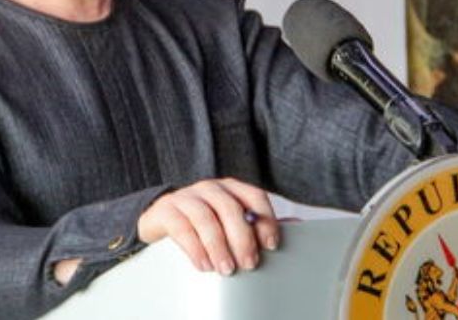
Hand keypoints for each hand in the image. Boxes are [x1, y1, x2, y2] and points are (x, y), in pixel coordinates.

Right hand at [137, 178, 279, 275]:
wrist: (161, 219)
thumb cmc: (203, 223)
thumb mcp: (230, 222)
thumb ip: (258, 225)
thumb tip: (297, 225)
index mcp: (231, 188)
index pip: (254, 196)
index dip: (265, 220)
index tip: (271, 245)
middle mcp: (210, 188)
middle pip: (230, 207)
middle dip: (242, 238)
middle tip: (248, 264)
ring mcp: (187, 196)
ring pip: (205, 217)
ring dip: (218, 246)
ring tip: (226, 269)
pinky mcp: (167, 210)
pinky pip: (182, 227)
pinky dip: (195, 248)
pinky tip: (204, 264)